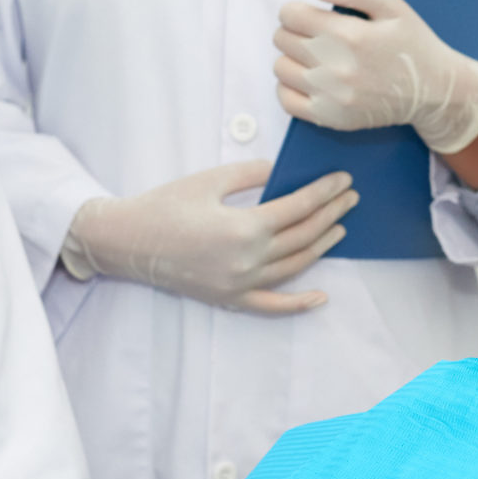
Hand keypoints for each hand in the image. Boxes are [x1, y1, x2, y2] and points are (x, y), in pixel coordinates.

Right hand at [63, 162, 355, 314]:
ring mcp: (240, 284)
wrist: (127, 242)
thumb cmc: (165, 206)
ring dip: (322, 247)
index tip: (342, 180)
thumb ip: (251, 174)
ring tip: (340, 228)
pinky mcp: (230, 298)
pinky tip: (321, 297)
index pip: (299, 208)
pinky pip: (272, 305)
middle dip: (331, 214)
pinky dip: (298, 304)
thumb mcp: (210, 180)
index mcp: (244, 227)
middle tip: (350, 197)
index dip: (324, 192)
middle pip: (303, 236)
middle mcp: (248, 260)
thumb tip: (282, 173)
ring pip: (295, 267)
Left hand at [273, 0, 477, 154]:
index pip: (290, 15)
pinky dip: (290, 86)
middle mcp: (337, 67)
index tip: (308, 14)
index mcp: (351, 35)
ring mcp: (331, 96)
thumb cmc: (412, 44)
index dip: (296, 10)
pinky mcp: (329, 118)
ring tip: (314, 55)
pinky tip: (309, 78)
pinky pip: (286, 100)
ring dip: (291, 57)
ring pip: (281, 68)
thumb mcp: (393, 6)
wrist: (434, 91)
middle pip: (282, 39)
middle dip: (293, 30)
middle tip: (314, 33)